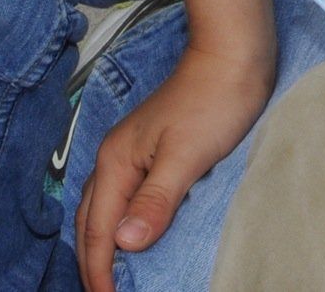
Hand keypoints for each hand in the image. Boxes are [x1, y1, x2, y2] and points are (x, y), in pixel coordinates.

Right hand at [75, 40, 275, 291]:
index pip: (98, 230)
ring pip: (104, 207)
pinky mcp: (152, 147)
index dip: (99, 270)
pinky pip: (125, 194)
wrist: (234, 54)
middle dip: (92, 261)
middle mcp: (116, 158)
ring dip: (103, 242)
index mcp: (117, 163)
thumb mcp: (187, 156)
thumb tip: (123, 242)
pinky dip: (122, 220)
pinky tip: (135, 230)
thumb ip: (155, 201)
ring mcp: (132, 151)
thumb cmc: (216, 99)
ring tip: (112, 273)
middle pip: (91, 220)